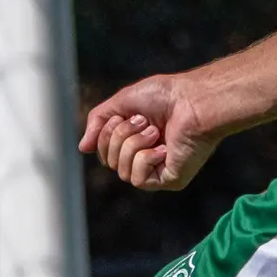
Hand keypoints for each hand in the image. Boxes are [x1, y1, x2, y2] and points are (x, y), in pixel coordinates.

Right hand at [78, 73, 226, 191]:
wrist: (193, 101)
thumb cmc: (165, 96)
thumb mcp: (121, 102)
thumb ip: (98, 122)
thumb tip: (83, 148)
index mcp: (136, 140)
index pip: (105, 151)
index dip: (106, 134)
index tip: (124, 116)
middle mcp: (146, 157)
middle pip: (109, 162)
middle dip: (120, 137)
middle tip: (144, 121)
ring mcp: (157, 170)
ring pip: (122, 172)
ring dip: (133, 145)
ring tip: (154, 130)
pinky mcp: (169, 179)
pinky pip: (139, 179)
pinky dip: (145, 159)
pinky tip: (163, 147)